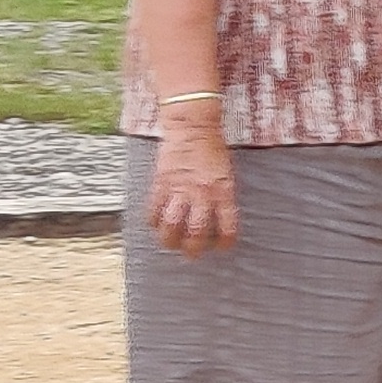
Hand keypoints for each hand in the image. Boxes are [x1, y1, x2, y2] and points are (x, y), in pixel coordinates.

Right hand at [149, 123, 239, 255]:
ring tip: (171, 245)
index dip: (225, 242)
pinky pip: (153, 211)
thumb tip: (218, 219)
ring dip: (170, 240)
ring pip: (171, 225)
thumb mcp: (227, 173)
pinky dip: (154, 223)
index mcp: (223, 190)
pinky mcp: (161, 184)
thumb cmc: (213, 150)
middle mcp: (202, 193)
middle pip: (196, 231)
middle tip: (193, 254)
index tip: (222, 248)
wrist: (193, 128)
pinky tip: (156, 226)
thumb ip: (222, 196)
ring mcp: (179, 189)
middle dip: (194, 248)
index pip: (227, 225)